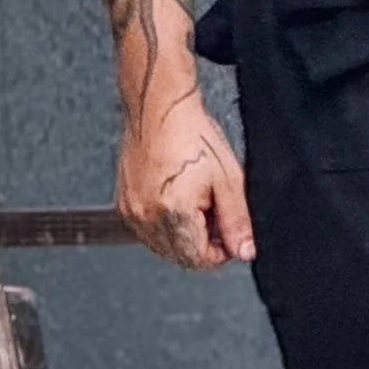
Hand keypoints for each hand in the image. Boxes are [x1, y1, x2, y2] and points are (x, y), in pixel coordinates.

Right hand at [115, 88, 256, 269]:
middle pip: (179, 255)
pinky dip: (165, 222)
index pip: (198, 259)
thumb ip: (237, 221)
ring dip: (184, 233)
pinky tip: (178, 196)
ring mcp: (131, 211)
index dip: (220, 251)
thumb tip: (244, 250)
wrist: (160, 109)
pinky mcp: (123, 202)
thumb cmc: (191, 135)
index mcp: (172, 214)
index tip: (230, 233)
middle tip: (216, 212)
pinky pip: (147, 227)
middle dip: (202, 242)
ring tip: (197, 200)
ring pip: (162, 244)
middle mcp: (145, 217)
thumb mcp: (228, 180)